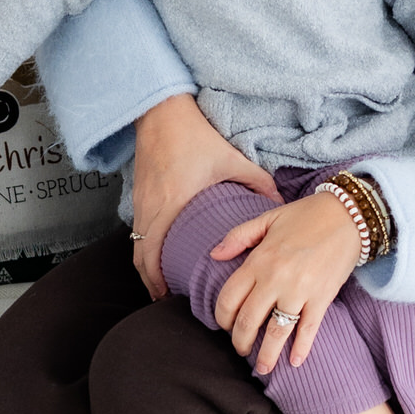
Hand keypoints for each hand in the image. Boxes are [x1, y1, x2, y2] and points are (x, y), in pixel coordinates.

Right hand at [130, 93, 277, 298]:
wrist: (161, 111)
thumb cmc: (194, 135)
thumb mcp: (231, 159)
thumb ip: (258, 183)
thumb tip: (278, 204)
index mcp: (171, 205)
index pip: (154, 254)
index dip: (158, 281)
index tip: (171, 298)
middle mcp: (151, 208)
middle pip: (140, 257)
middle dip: (150, 283)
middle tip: (165, 301)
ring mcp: (141, 201)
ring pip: (135, 245)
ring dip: (145, 267)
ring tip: (160, 285)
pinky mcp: (139, 193)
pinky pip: (137, 230)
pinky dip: (144, 247)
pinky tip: (158, 253)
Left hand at [210, 189, 360, 374]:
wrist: (349, 215)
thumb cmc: (307, 215)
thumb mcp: (268, 218)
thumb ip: (238, 236)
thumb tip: (214, 255)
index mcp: (259, 260)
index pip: (229, 298)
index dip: (222, 317)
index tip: (225, 326)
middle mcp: (276, 279)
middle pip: (249, 320)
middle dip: (240, 341)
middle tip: (241, 349)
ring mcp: (300, 291)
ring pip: (276, 332)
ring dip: (267, 355)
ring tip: (263, 368)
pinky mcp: (322, 298)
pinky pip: (308, 329)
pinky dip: (301, 348)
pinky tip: (295, 362)